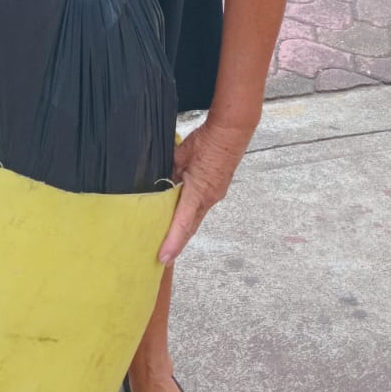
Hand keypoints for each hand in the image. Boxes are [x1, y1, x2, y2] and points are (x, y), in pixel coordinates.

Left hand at [158, 118, 251, 264]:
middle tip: (163, 259)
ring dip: (183, 231)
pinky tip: (179, 219)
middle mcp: (209, 198)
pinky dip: (189, 217)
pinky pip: (201, 208)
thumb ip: (169, 174)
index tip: (163, 258)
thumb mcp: (179, 156)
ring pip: (196, 218)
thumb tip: (159, 187)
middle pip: (190, 227)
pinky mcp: (217, 190)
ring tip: (168, 244)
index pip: (182, 223)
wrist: (231, 132)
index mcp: (198, 191)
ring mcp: (215, 195)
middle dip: (177, 244)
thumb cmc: (206, 141)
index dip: (172, 242)